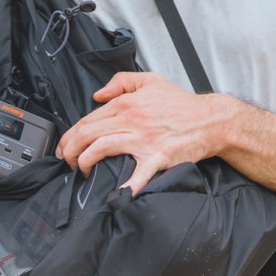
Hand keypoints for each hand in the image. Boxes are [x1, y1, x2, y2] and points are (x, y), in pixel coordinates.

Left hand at [56, 72, 221, 194]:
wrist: (210, 119)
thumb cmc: (181, 103)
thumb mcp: (150, 80)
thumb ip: (121, 82)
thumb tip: (98, 94)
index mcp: (127, 103)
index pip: (88, 119)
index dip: (70, 135)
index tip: (65, 146)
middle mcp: (131, 120)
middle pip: (88, 134)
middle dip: (69, 150)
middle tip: (66, 161)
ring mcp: (143, 139)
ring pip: (101, 148)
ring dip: (84, 162)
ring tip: (80, 171)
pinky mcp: (157, 156)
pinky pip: (138, 173)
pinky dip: (126, 185)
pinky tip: (116, 195)